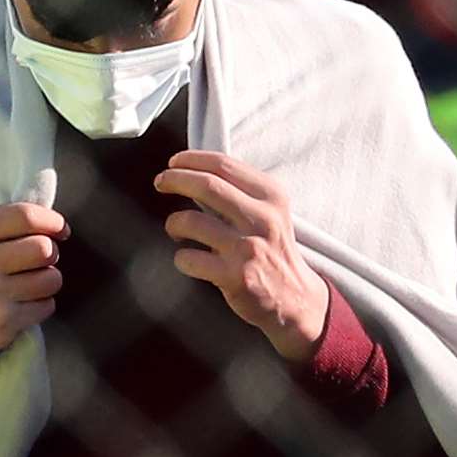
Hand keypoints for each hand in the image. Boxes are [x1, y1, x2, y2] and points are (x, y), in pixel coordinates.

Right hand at [0, 202, 66, 358]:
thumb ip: (12, 223)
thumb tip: (55, 223)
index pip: (24, 215)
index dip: (51, 220)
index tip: (60, 229)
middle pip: (43, 248)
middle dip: (52, 252)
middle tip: (41, 259)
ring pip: (51, 278)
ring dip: (49, 280)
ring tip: (32, 283)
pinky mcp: (4, 321)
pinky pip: (47, 305)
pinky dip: (43, 304)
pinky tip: (25, 303)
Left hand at [154, 150, 329, 362]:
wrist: (295, 297)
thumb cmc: (273, 249)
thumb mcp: (269, 211)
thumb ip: (238, 191)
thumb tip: (193, 171)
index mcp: (272, 196)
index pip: (224, 165)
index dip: (192, 159)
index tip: (175, 161)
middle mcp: (262, 218)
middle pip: (206, 185)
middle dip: (175, 178)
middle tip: (161, 181)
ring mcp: (248, 248)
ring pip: (191, 221)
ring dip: (174, 223)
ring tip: (176, 229)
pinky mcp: (235, 276)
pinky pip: (188, 258)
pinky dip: (181, 257)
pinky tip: (190, 259)